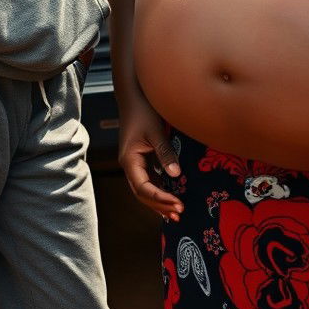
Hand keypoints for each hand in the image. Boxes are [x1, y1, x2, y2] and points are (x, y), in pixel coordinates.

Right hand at [118, 94, 182, 220]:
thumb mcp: (156, 131)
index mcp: (129, 160)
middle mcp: (129, 164)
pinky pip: (149, 178)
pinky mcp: (141, 157)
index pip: (143, 188)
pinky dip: (159, 188)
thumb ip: (165, 153)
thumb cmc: (143, 110)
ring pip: (145, 188)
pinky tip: (171, 194)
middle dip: (159, 205)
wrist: (134, 94)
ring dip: (159, 200)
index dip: (160, 199)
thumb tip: (176, 176)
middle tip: (179, 214)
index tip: (178, 204)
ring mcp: (134, 162)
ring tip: (176, 212)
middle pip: (142, 193)